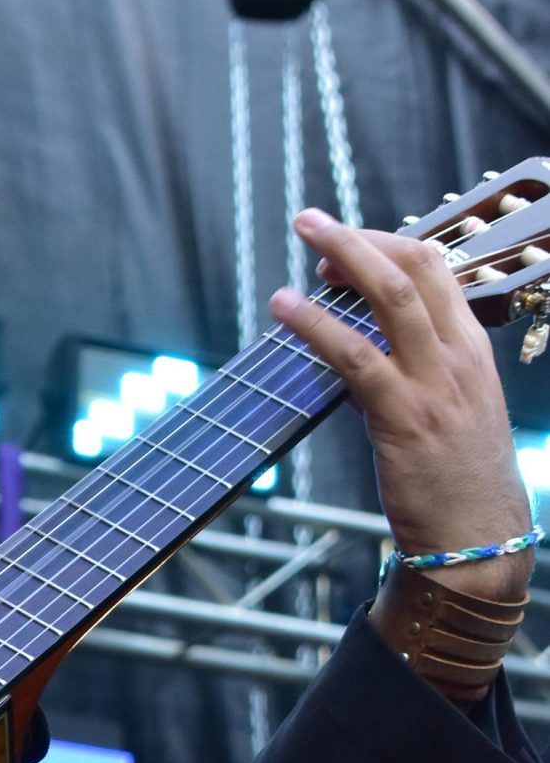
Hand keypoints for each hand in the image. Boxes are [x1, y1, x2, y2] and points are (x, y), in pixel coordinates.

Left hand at [270, 210, 534, 601]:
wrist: (479, 540)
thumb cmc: (457, 480)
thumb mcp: (447, 411)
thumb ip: (410, 373)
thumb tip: (355, 350)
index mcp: (472, 350)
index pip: (437, 269)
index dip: (386, 246)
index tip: (344, 250)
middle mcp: (459, 358)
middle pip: (416, 268)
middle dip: (361, 236)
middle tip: (310, 221)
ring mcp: (436, 386)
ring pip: (391, 298)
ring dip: (343, 257)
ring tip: (302, 236)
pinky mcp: (405, 418)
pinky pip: (357, 358)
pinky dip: (316, 325)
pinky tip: (283, 308)